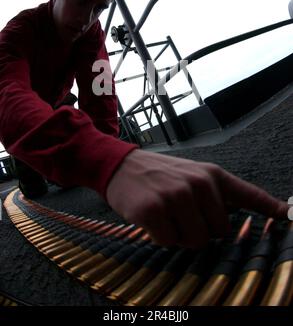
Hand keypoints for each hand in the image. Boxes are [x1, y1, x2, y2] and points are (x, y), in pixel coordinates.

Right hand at [106, 149, 287, 248]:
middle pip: (220, 232)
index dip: (272, 208)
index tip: (290, 216)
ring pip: (196, 241)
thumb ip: (216, 195)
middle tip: (180, 212)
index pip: (249, 194)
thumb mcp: (192, 174)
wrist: (122, 165)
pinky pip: (170, 242)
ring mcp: (176, 196)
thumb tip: (235, 221)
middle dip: (201, 230)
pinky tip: (152, 218)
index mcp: (212, 174)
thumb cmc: (160, 174)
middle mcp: (198, 184)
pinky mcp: (154, 210)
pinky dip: (161, 237)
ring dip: (181, 235)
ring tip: (167, 214)